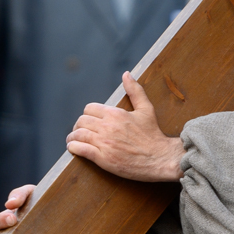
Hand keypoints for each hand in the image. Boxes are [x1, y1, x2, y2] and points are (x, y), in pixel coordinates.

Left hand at [65, 72, 185, 182]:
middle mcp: (107, 127)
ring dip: (73, 137)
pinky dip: (74, 148)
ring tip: (73, 140)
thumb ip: (135, 90)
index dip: (87, 114)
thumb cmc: (153, 134)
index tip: (88, 120)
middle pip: (81, 121)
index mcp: (115, 114)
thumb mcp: (146, 109)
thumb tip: (126, 74)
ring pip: (79, 135)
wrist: (161, 158)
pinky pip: (81, 150)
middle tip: (79, 131)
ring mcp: (104, 143)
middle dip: (78, 126)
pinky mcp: (103, 159)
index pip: (89, 109)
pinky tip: (73, 148)